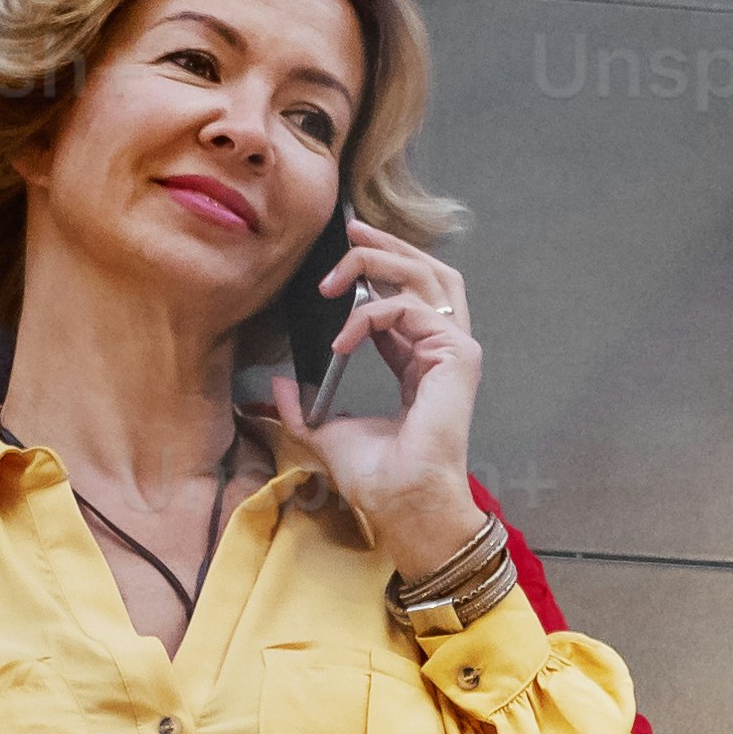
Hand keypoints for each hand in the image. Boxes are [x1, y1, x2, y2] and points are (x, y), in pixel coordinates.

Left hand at [244, 211, 487, 567]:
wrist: (402, 504)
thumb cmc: (379, 480)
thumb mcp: (328, 433)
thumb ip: (303, 408)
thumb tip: (276, 385)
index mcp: (419, 364)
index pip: (404, 300)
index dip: (375, 271)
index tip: (339, 262)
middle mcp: (441, 351)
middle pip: (428, 274)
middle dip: (388, 246)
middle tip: (350, 229)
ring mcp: (454, 351)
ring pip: (429, 277)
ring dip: (383, 260)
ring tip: (342, 266)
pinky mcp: (457, 355)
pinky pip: (410, 309)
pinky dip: (371, 313)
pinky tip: (343, 336)